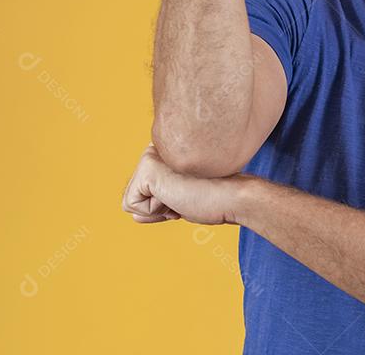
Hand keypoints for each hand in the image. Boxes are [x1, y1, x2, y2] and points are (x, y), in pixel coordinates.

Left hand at [121, 143, 245, 225]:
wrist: (233, 197)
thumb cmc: (213, 201)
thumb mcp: (179, 202)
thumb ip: (157, 203)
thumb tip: (134, 215)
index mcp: (163, 154)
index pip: (142, 192)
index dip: (162, 206)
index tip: (188, 197)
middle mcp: (154, 150)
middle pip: (133, 197)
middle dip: (157, 208)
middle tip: (185, 198)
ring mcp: (150, 156)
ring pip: (131, 202)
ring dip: (157, 210)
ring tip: (183, 196)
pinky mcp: (147, 167)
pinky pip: (132, 205)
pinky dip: (154, 211)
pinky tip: (177, 196)